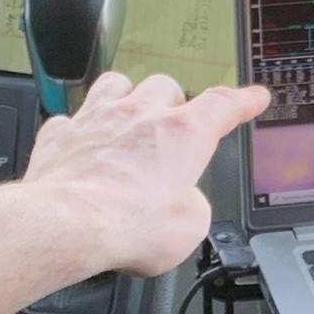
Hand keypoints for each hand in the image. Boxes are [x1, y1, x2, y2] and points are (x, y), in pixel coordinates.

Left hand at [20, 74, 272, 283]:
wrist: (65, 225)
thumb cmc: (124, 225)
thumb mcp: (188, 229)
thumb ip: (191, 207)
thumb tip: (182, 203)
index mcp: (182, 134)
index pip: (222, 105)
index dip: (242, 101)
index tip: (252, 97)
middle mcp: (139, 116)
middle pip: (166, 87)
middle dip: (175, 102)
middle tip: (175, 125)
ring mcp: (96, 120)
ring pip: (117, 85)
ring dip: (128, 97)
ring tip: (130, 116)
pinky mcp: (61, 135)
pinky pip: (72, 118)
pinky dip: (81, 127)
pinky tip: (83, 141)